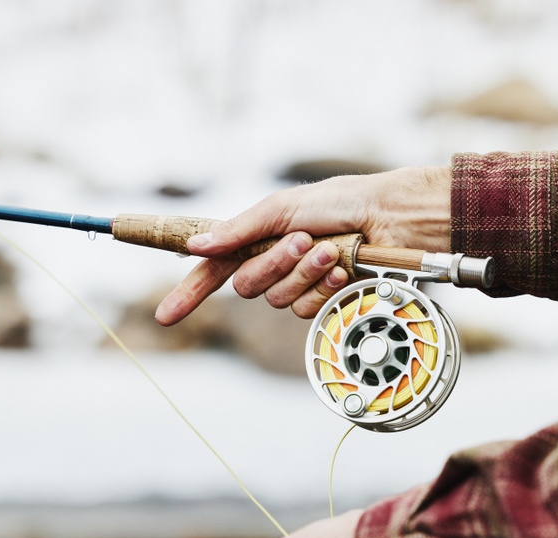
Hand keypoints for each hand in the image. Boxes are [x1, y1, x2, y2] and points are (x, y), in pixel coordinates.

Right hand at [155, 166, 452, 325]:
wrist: (391, 218)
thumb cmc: (341, 203)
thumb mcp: (283, 209)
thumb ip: (237, 231)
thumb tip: (194, 248)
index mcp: (259, 239)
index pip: (214, 270)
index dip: (189, 293)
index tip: (166, 315)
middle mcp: (275, 264)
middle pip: (247, 286)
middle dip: (273, 265)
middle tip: (300, 241)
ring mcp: (300, 284)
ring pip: (278, 300)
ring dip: (303, 274)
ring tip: (330, 251)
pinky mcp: (325, 300)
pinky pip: (306, 310)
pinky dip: (323, 288)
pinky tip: (342, 269)